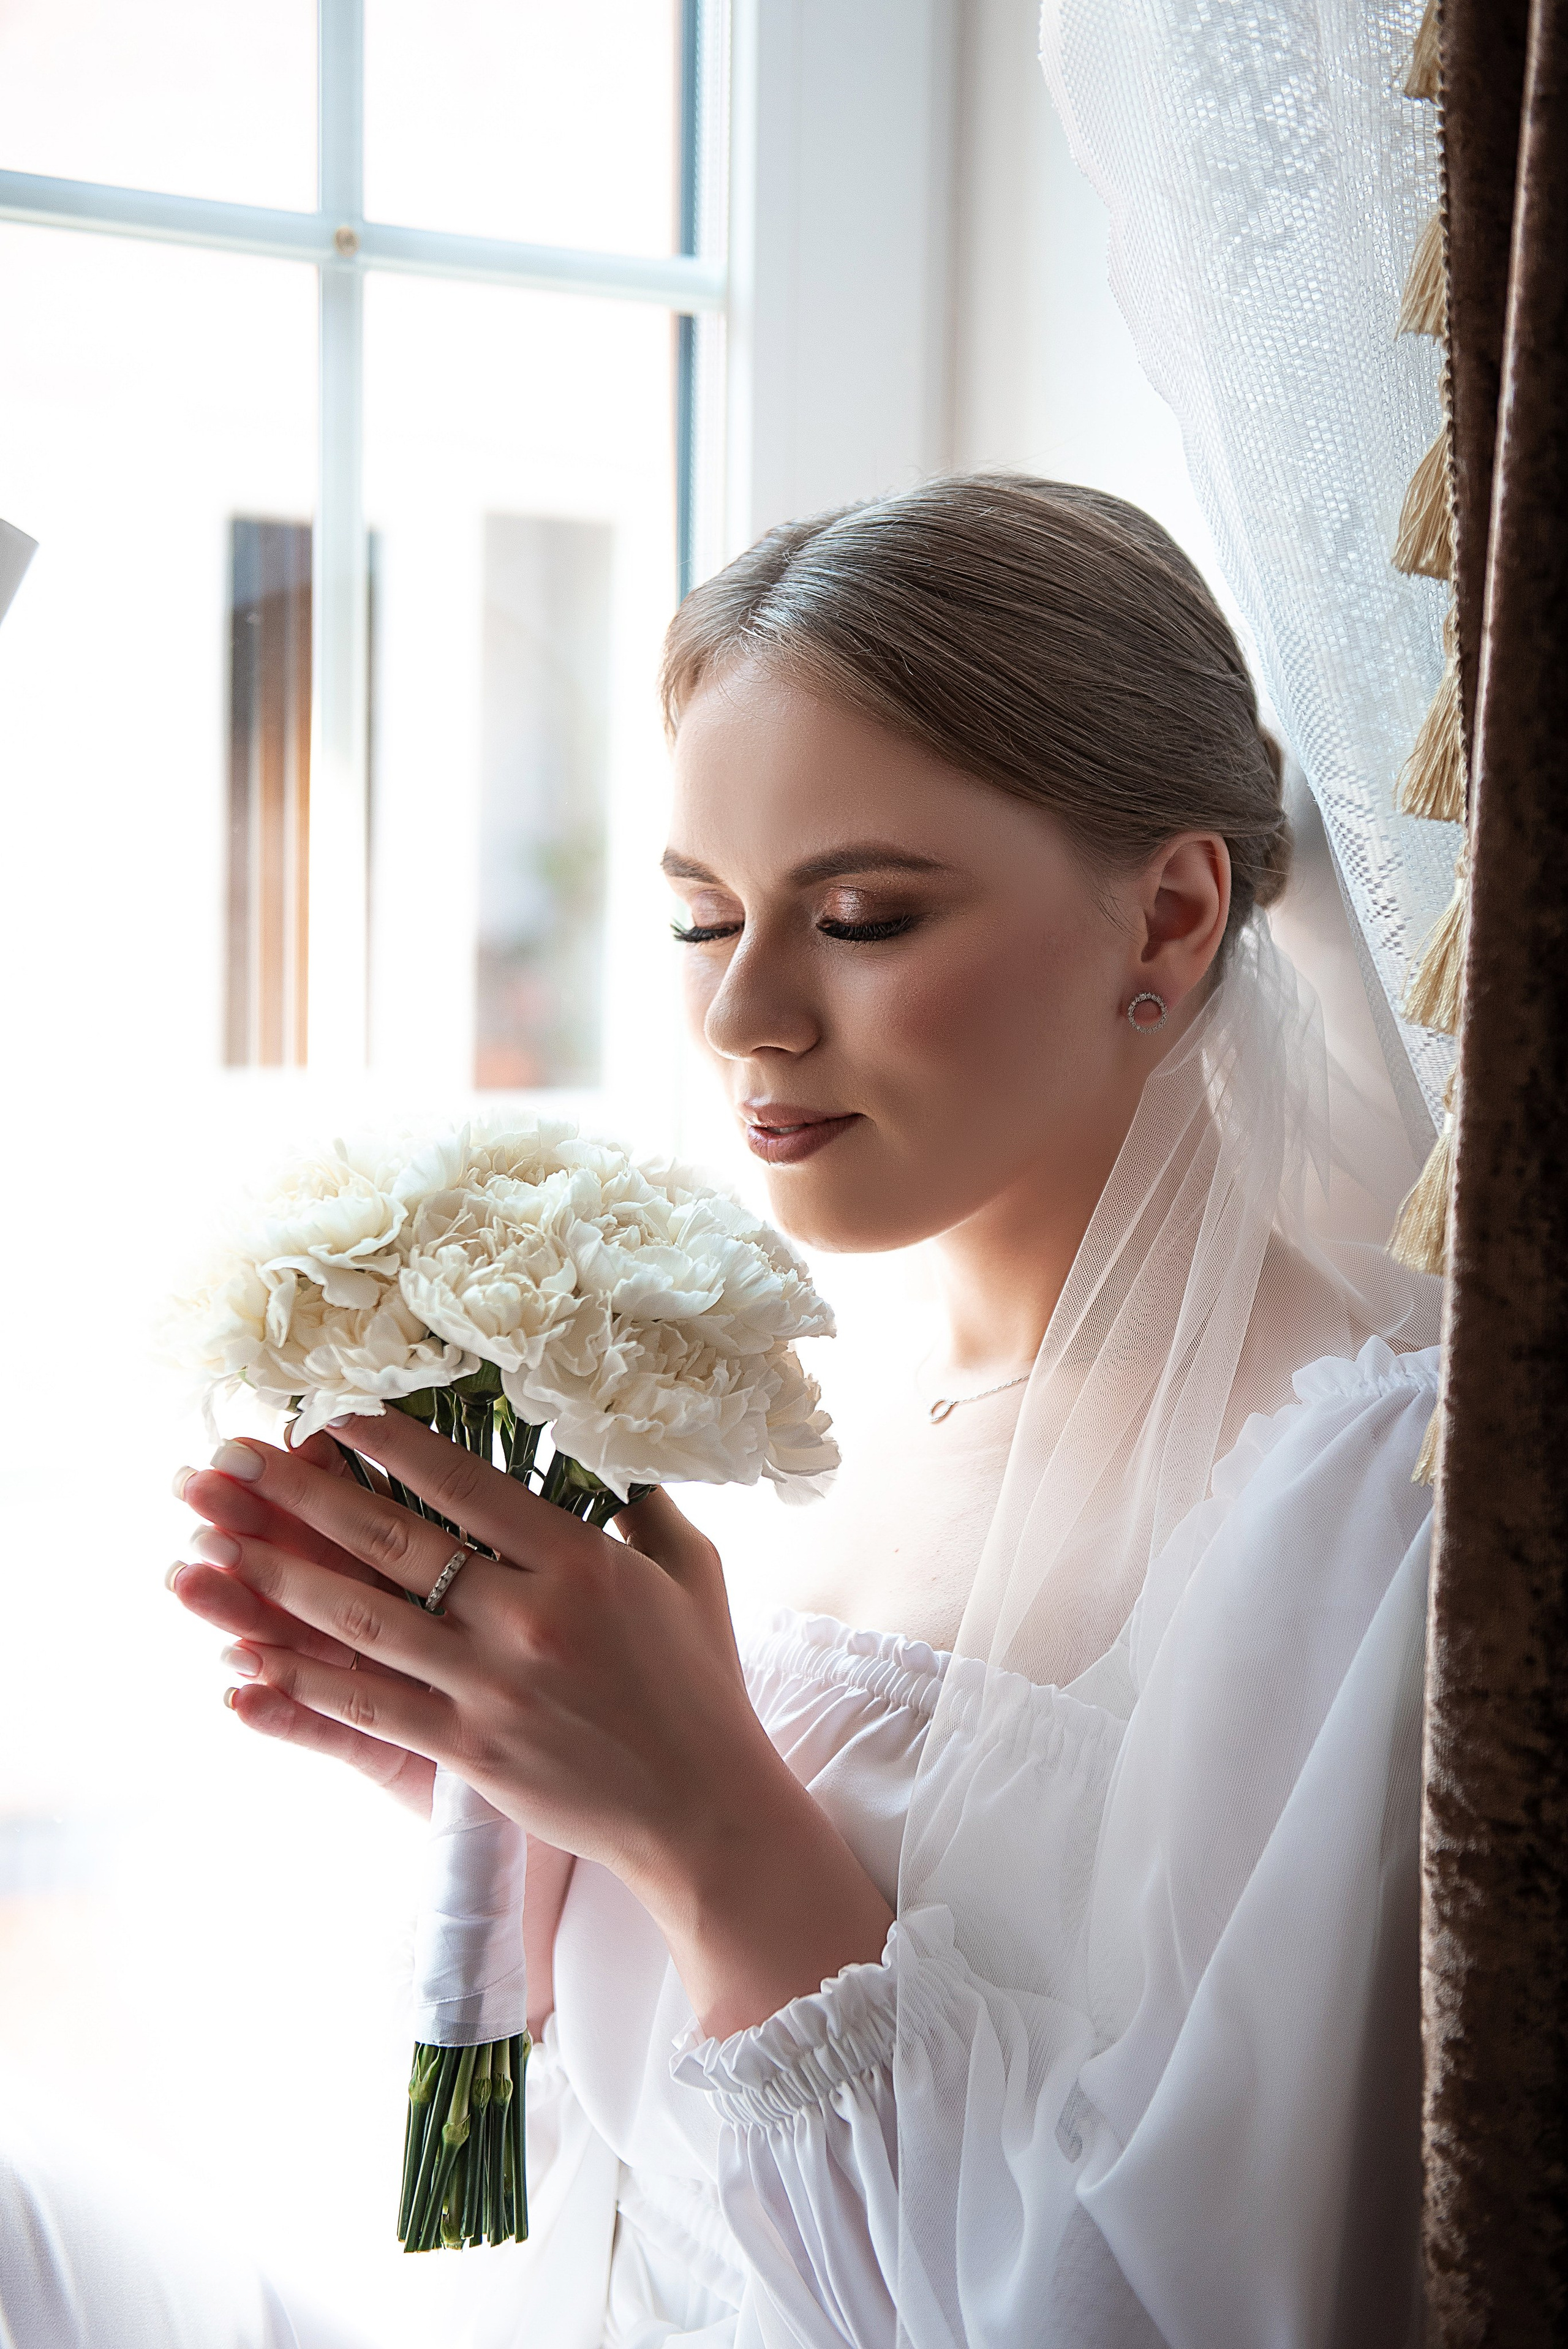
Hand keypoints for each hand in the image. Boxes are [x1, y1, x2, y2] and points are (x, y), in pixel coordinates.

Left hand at [173, 1414, 892, 2035]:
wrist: (704, 1810)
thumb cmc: (702, 1684)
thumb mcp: (690, 1572)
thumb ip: (642, 1504)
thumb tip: (608, 1442)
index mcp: (579, 1561)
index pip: (462, 1483)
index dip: (386, 1443)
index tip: (327, 1411)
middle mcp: (525, 1616)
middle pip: (391, 1541)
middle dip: (298, 1496)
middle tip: (229, 1461)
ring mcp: (490, 1687)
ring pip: (362, 1620)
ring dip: (277, 1580)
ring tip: (212, 1547)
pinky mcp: (468, 1749)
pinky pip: (367, 1705)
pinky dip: (302, 1681)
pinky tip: (246, 1659)